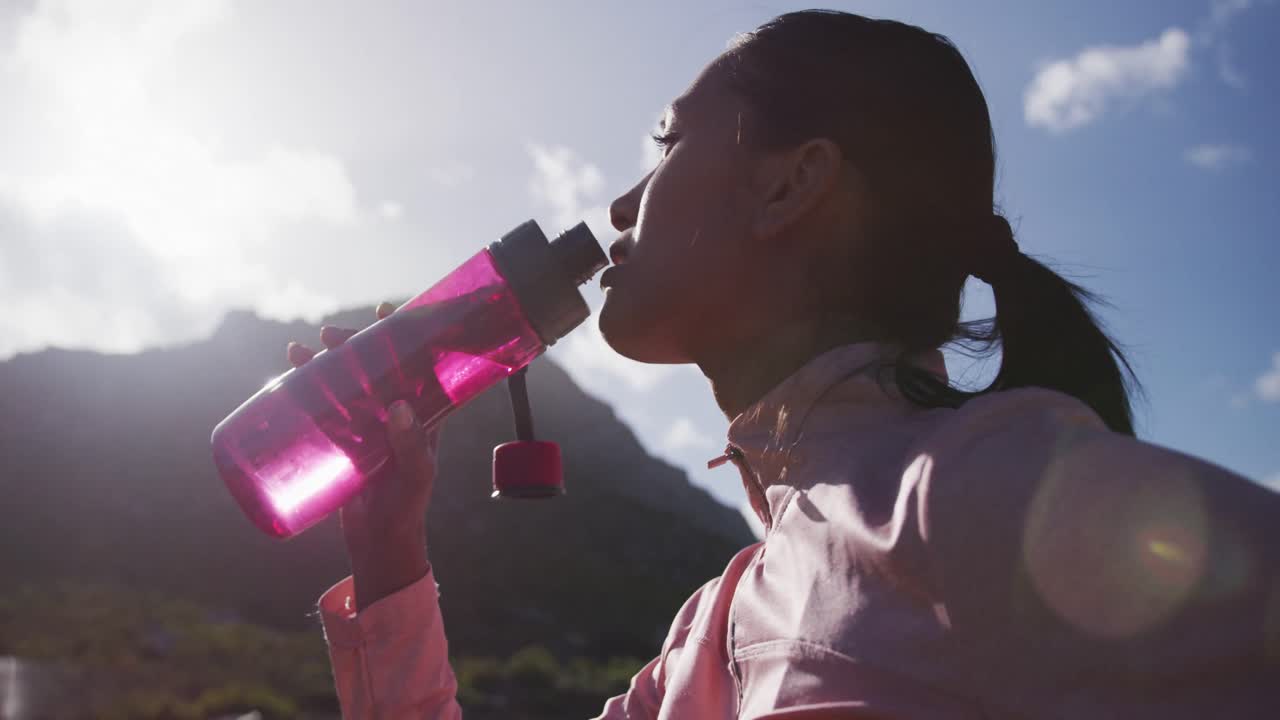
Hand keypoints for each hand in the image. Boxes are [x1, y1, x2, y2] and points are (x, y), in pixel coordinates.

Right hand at [288, 302, 441, 609]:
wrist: (379, 542)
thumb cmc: (406, 508)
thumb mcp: (415, 475)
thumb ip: (411, 446)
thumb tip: (397, 406)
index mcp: (419, 412)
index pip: (413, 363)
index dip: (403, 335)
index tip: (388, 310)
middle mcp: (391, 412)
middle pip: (371, 366)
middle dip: (351, 344)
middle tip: (330, 336)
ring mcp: (363, 425)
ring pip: (342, 383)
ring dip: (321, 361)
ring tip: (298, 349)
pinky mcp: (338, 441)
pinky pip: (320, 408)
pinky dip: (302, 389)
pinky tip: (285, 377)